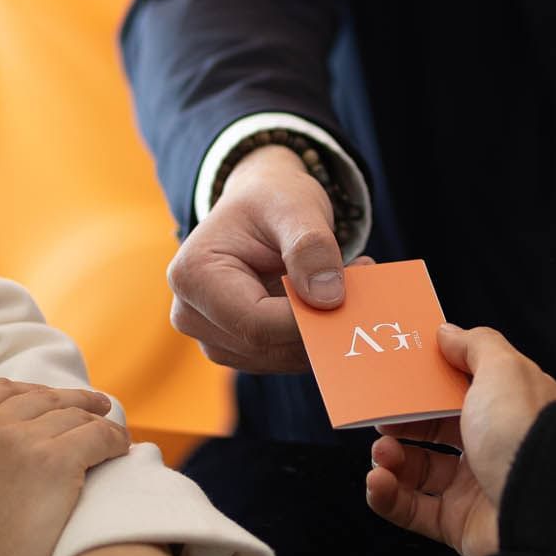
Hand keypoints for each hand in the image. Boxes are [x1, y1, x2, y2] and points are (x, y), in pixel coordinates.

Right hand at [0, 379, 130, 555]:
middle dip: (74, 405)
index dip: (38, 394)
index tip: (59, 402)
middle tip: (99, 410)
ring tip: (114, 437)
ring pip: (76, 416)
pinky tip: (124, 452)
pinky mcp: (56, 460)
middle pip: (44, 400)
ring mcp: (19, 439)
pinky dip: (117, 441)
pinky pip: (101, 436)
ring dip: (98, 425)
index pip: (3, 390)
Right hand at [170, 143, 363, 374]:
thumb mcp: (295, 206)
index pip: (255, 323)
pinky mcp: (239, 348)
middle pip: (267, 345)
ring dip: (322, 328)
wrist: (258, 207)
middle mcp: (193, 316)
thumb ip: (311, 247)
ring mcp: (214, 338)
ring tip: (350, 278)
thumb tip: (328, 298)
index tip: (349, 291)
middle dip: (320, 321)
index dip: (306, 319)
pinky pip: (285, 356)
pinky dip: (315, 333)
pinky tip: (331, 297)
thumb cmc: (271, 199)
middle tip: (363, 277)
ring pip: (280, 357)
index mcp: (193, 277)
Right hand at [366, 325, 555, 555]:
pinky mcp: (458, 523)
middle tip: (381, 419)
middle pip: (435, 429)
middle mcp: (493, 445)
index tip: (397, 377)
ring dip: (390, 459)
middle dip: (402, 423)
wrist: (540, 507)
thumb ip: (475, 345)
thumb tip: (447, 332)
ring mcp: (475, 486)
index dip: (427, 383)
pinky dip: (388, 496)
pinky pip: (412, 509)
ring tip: (381, 453)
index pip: (460, 389)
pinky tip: (378, 481)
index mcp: (506, 408)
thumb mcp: (502, 370)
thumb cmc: (523, 434)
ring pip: (418, 470)